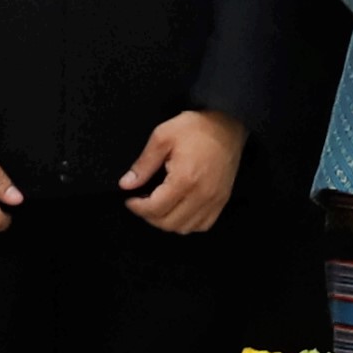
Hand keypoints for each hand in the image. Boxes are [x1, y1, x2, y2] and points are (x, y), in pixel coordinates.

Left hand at [122, 107, 245, 234]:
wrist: (226, 124)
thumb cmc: (195, 127)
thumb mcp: (162, 137)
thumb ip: (143, 164)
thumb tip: (126, 184)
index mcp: (184, 179)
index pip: (155, 208)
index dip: (137, 208)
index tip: (130, 200)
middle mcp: (201, 195)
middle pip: (168, 223)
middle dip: (149, 216)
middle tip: (142, 203)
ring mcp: (214, 200)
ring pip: (185, 228)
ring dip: (167, 222)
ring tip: (159, 206)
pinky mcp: (222, 200)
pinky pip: (202, 225)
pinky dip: (187, 223)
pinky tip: (179, 209)